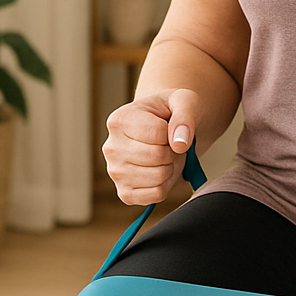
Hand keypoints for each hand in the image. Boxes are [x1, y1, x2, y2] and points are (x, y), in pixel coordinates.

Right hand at [102, 89, 199, 205]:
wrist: (162, 129)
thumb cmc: (171, 113)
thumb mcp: (183, 101)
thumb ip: (184, 116)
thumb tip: (180, 144)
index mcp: (119, 120)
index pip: (159, 133)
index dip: (175, 132)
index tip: (170, 127)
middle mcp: (111, 147)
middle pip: (158, 156)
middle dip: (173, 150)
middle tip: (169, 144)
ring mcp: (115, 173)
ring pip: (159, 177)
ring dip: (171, 167)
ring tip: (163, 155)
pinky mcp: (125, 193)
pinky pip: (157, 194)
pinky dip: (167, 184)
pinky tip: (159, 170)